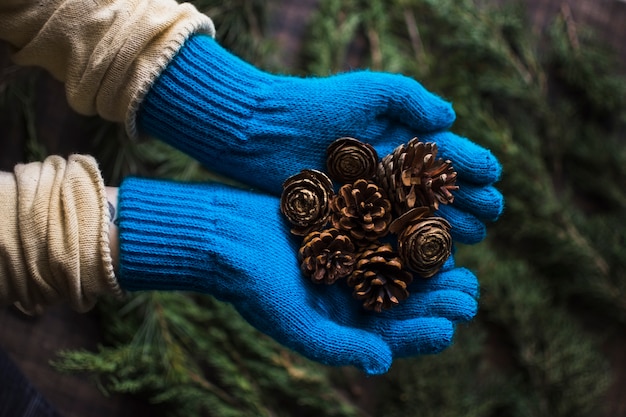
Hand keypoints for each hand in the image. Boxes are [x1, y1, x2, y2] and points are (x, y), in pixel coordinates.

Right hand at [117, 178, 477, 374]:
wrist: (228, 236)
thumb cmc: (256, 287)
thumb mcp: (296, 324)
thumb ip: (340, 347)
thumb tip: (385, 363)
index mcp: (341, 326)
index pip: (389, 337)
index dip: (421, 334)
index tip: (450, 327)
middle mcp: (350, 296)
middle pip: (403, 302)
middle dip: (436, 301)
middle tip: (469, 295)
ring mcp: (352, 262)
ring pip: (401, 268)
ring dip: (430, 267)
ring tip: (461, 265)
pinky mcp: (349, 230)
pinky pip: (386, 234)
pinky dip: (409, 232)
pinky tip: (433, 226)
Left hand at [138, 35, 502, 243]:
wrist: (267, 132)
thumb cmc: (319, 105)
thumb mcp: (371, 91)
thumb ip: (412, 99)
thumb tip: (451, 118)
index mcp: (401, 137)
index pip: (446, 153)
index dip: (471, 164)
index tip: (493, 177)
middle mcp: (391, 168)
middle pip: (438, 187)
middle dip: (468, 199)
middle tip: (491, 214)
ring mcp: (372, 195)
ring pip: (418, 212)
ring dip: (446, 223)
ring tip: (471, 236)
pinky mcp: (351, 216)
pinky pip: (388, 231)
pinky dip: (409, 241)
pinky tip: (428, 251)